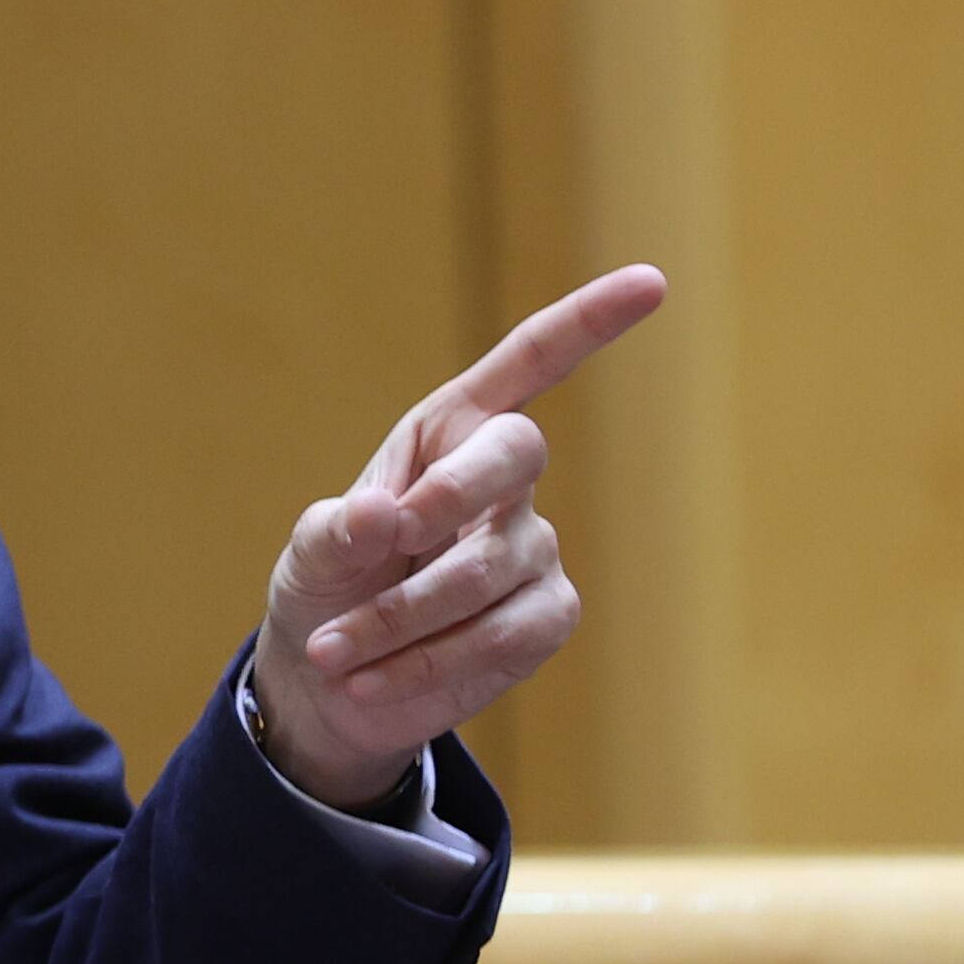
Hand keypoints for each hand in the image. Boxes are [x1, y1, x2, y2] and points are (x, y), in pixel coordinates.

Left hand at [247, 265, 667, 809]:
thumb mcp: (312, 550)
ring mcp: (532, 549)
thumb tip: (377, 519)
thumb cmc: (326, 587)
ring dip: (394, 619)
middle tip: (381, 541)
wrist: (330, 681)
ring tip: (331, 651)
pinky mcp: (543, 618)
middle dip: (447, 497)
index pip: (530, 362)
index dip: (588, 322)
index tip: (652, 282)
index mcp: (449, 431)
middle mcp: (502, 480)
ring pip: (483, 571)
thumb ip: (336, 529)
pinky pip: (499, 637)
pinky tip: (371, 679)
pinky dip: (422, 664)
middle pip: (516, 454)